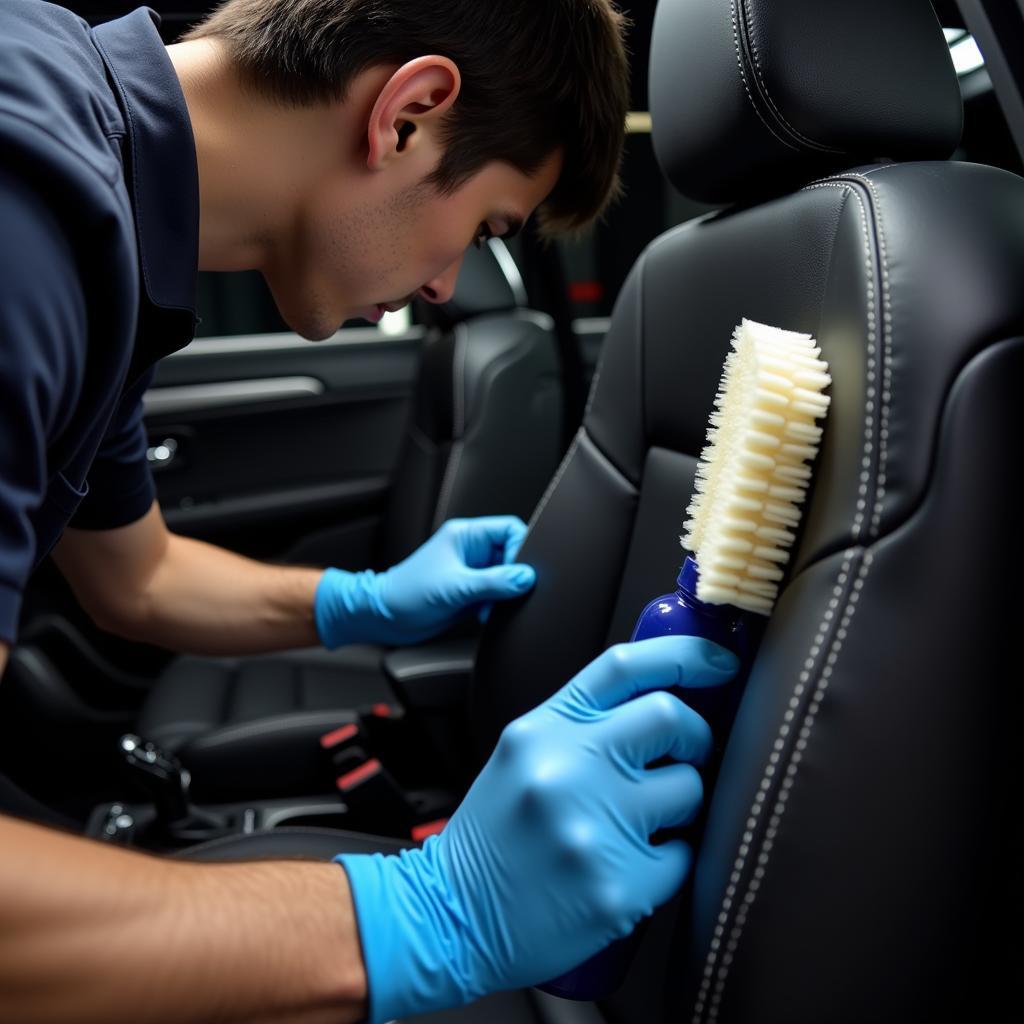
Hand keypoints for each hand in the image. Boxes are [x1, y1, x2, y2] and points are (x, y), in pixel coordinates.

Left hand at [314, 516, 534, 647]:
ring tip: (490, 606)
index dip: (521, 548)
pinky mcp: (470, 591)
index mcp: (466, 535)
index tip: (521, 572)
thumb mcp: (455, 587)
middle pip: (512, 553)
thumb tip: (526, 577)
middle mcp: (471, 550)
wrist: (385, 618)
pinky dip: (497, 605)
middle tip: (507, 592)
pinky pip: (497, 593)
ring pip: (506, 576)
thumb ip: (494, 582)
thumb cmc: (406, 595)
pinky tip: (484, 614)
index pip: (509, 529)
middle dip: (513, 575)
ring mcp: (471, 571)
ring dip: (505, 593)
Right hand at [336, 635, 738, 1022]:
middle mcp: (568, 768)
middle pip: (671, 717)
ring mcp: (594, 827)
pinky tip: (628, 867)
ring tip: (642, 824)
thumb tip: (665, 702)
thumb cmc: (497, 832)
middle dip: (696, 735)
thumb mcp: (525, 754)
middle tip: (687, 754)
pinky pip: (684, 857)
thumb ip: (584, 724)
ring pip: (689, 789)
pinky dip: (668, 861)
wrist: (452, 915)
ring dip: (681, 804)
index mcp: (545, 730)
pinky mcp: (618, 886)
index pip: (623, 666)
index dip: (684, 654)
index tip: (721, 662)